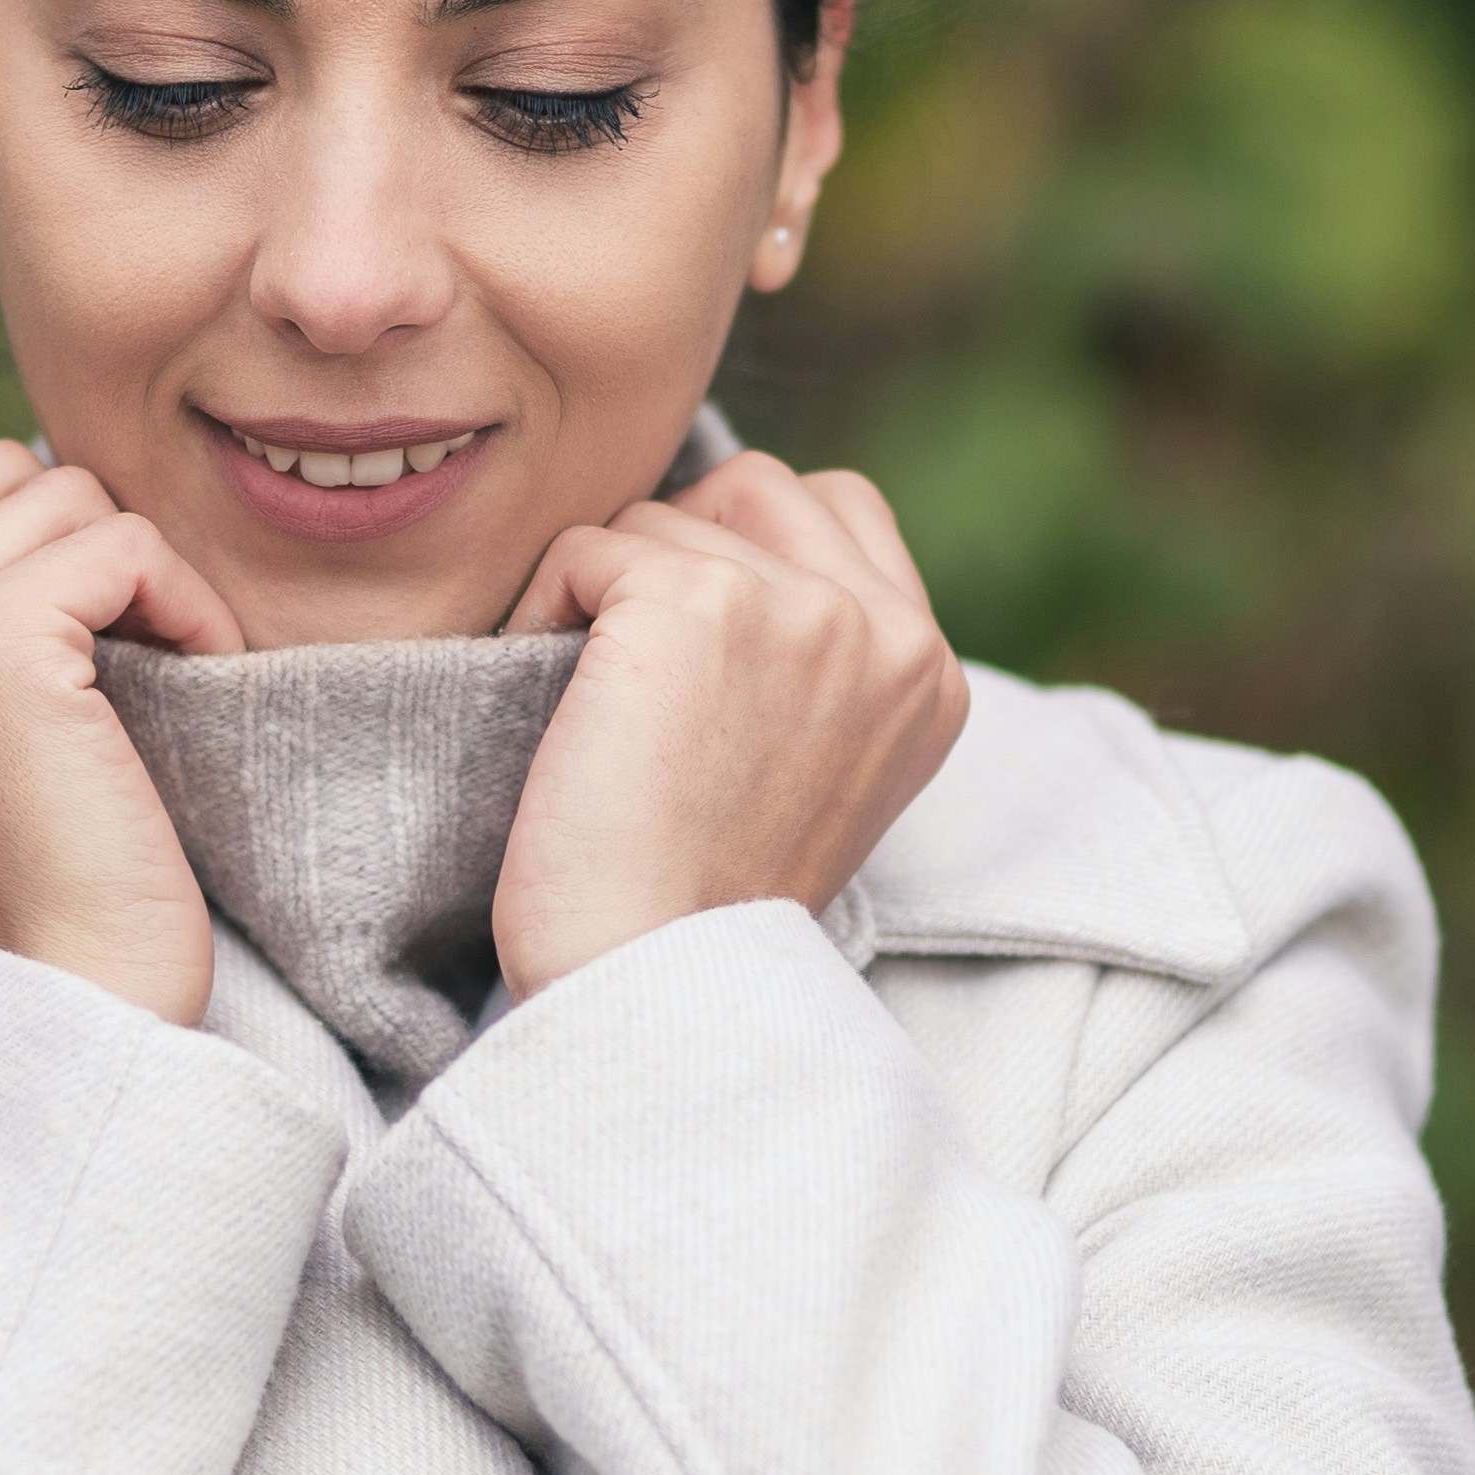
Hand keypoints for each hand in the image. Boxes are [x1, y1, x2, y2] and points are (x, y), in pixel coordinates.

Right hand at [0, 432, 249, 1026]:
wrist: (56, 1009)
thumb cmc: (30, 893)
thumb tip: (37, 495)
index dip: (11, 518)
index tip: (71, 619)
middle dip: (81, 542)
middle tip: (130, 644)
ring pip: (59, 494)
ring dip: (136, 569)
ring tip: (160, 664)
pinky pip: (121, 541)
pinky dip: (185, 597)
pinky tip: (199, 664)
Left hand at [490, 453, 969, 998]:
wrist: (652, 987)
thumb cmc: (702, 905)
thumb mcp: (820, 771)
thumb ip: (818, 661)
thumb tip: (729, 556)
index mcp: (930, 676)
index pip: (840, 510)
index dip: (744, 553)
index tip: (697, 659)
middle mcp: (886, 632)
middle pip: (754, 487)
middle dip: (675, 552)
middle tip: (637, 671)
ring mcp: (799, 609)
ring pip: (662, 517)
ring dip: (604, 596)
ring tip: (600, 714)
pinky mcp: (696, 602)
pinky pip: (585, 547)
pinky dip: (544, 611)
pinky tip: (558, 713)